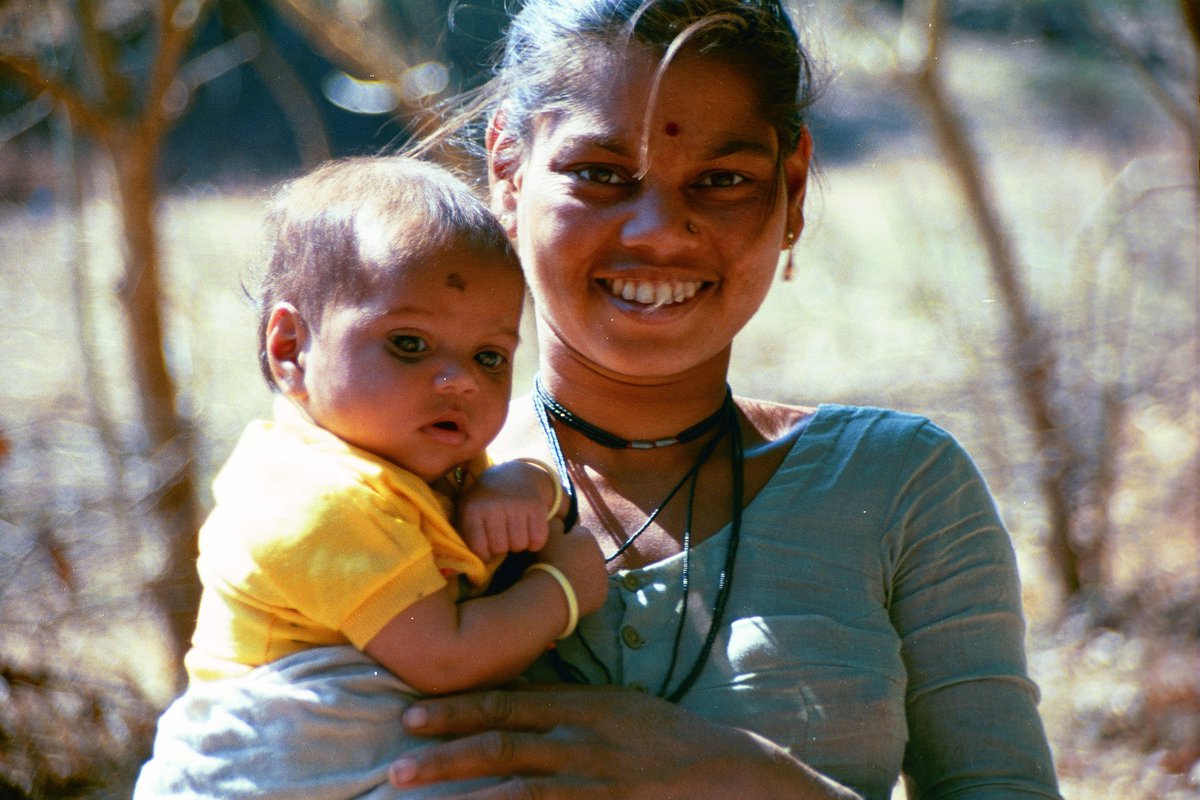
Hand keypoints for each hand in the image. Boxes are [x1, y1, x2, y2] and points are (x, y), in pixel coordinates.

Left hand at [388, 685, 860, 798]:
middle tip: (396, 762)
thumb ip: (568, 705)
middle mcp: (582, 736)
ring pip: (515, 784)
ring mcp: (594, 777)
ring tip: (416, 793)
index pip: (507, 702)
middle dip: (444, 751)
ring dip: (462, 789)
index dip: (457, 710)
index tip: (413, 715)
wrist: (726, 769)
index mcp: (582, 703)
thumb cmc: (666, 736)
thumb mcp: (616, 706)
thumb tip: (514, 704)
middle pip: (500, 741)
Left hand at [458, 460, 560, 560]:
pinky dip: (535, 542)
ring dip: (518, 544)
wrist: (513, 476)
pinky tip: (529, 531)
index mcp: (473, 509)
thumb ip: (468, 538)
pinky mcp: (536, 506)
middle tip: (502, 536)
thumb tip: (474, 573)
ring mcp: (517, 505)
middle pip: (501, 548)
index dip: (484, 553)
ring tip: (514, 532)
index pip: (478, 548)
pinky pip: (538, 540)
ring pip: (520, 545)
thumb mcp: (469, 513)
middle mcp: (495, 506)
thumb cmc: (486, 502)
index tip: (486, 546)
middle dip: (502, 547)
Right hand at [534, 525, 606, 616]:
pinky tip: (570, 594)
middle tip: (557, 566)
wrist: (553, 596)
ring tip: (563, 582)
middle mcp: (600, 555)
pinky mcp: (602, 595)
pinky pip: (593, 589)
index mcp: (588, 537)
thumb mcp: (547, 535)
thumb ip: (556, 523)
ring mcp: (603, 577)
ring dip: (581, 573)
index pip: (577, 532)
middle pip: (586, 552)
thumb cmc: (549, 561)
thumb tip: (561, 521)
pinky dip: (584, 590)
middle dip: (576, 556)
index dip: (564, 539)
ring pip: (591, 571)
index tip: (554, 549)